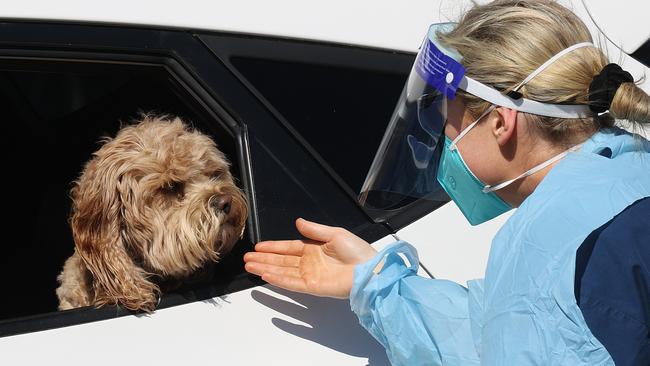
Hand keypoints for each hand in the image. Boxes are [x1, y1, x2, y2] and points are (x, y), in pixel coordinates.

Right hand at [243, 218, 377, 298]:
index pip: (288, 248)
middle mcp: (309, 263)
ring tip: (249, 266)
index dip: (273, 247)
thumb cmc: (357, 251)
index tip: (258, 247)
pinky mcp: (313, 287)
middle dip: (264, 259)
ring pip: (282, 271)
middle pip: (281, 260)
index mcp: (314, 248)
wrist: (369, 270)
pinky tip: (265, 274)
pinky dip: (278, 279)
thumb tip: (298, 222)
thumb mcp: (335, 233)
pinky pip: (291, 282)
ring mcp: (310, 275)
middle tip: (246, 259)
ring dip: (266, 268)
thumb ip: (314, 230)